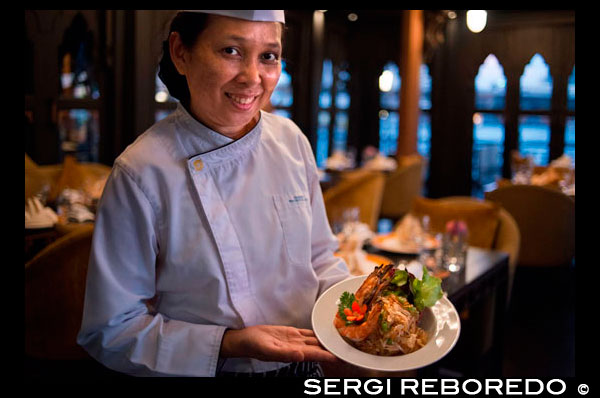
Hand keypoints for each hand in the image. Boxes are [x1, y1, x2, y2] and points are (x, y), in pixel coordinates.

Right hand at [220, 325, 337, 362]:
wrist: (244, 339)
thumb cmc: (254, 345)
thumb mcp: (268, 349)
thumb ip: (284, 353)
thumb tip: (301, 356)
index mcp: (294, 353)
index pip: (316, 354)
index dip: (328, 355)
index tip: (341, 355)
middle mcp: (297, 348)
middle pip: (319, 348)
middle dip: (332, 348)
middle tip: (347, 346)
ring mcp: (295, 340)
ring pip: (315, 340)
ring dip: (326, 340)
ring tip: (340, 338)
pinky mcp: (291, 333)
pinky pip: (307, 333)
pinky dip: (317, 333)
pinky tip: (324, 331)